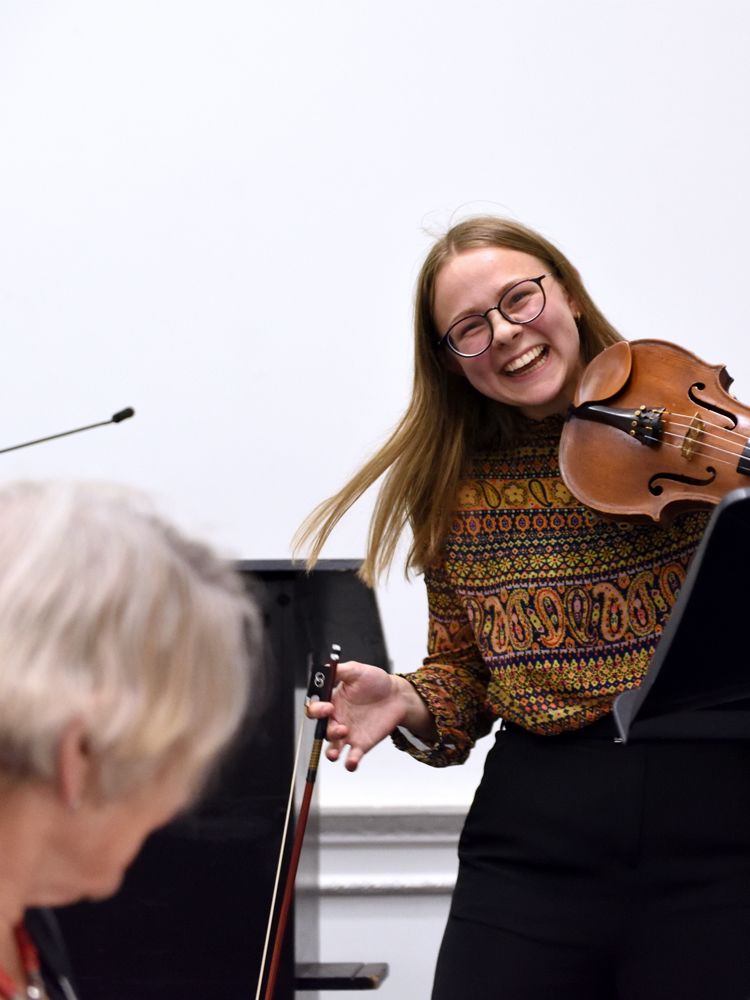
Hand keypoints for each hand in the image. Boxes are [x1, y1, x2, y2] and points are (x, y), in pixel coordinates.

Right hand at [306, 660, 434, 770]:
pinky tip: (352, 762)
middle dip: (327, 732)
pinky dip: (349, 763)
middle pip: (322, 731)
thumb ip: (340, 671)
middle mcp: (337, 719)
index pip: (315, 709)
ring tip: (337, 751)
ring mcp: (348, 734)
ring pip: (332, 748)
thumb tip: (326, 668)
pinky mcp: (361, 745)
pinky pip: (351, 758)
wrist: (397, 696)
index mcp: (332, 702)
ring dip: (331, 752)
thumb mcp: (356, 671)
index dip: (317, 710)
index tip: (328, 707)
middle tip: (340, 727)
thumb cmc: (376, 682)